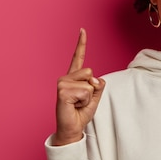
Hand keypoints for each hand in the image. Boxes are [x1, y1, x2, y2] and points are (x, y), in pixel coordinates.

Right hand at [52, 28, 104, 145]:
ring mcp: (62, 83)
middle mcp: (66, 77)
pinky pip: (85, 91)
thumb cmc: (81, 112)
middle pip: (90, 71)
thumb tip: (94, 79)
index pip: (78, 57)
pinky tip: (74, 105)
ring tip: (77, 103)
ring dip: (88, 96)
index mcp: (74, 77)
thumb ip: (98, 84)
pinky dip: (85, 101)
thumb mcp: (95, 96)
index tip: (83, 30)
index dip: (81, 43)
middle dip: (92, 88)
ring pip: (88, 82)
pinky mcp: (62, 91)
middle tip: (81, 100)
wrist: (72, 129)